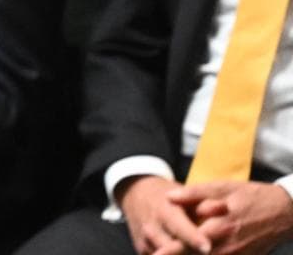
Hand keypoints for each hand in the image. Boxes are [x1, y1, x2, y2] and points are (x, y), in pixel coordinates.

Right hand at [117, 175, 211, 254]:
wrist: (136, 195)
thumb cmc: (168, 196)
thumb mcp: (183, 194)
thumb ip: (203, 204)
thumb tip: (224, 208)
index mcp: (164, 211)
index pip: (179, 227)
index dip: (193, 238)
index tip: (207, 247)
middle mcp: (152, 228)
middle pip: (172, 248)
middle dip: (190, 252)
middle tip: (209, 251)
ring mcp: (145, 241)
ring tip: (206, 252)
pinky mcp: (142, 251)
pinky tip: (189, 252)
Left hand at [167, 180, 292, 254]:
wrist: (283, 212)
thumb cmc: (249, 196)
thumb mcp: (223, 187)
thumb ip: (195, 193)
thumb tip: (169, 196)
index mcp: (220, 225)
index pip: (190, 241)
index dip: (171, 249)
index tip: (156, 253)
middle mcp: (227, 245)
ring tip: (164, 254)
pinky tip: (196, 251)